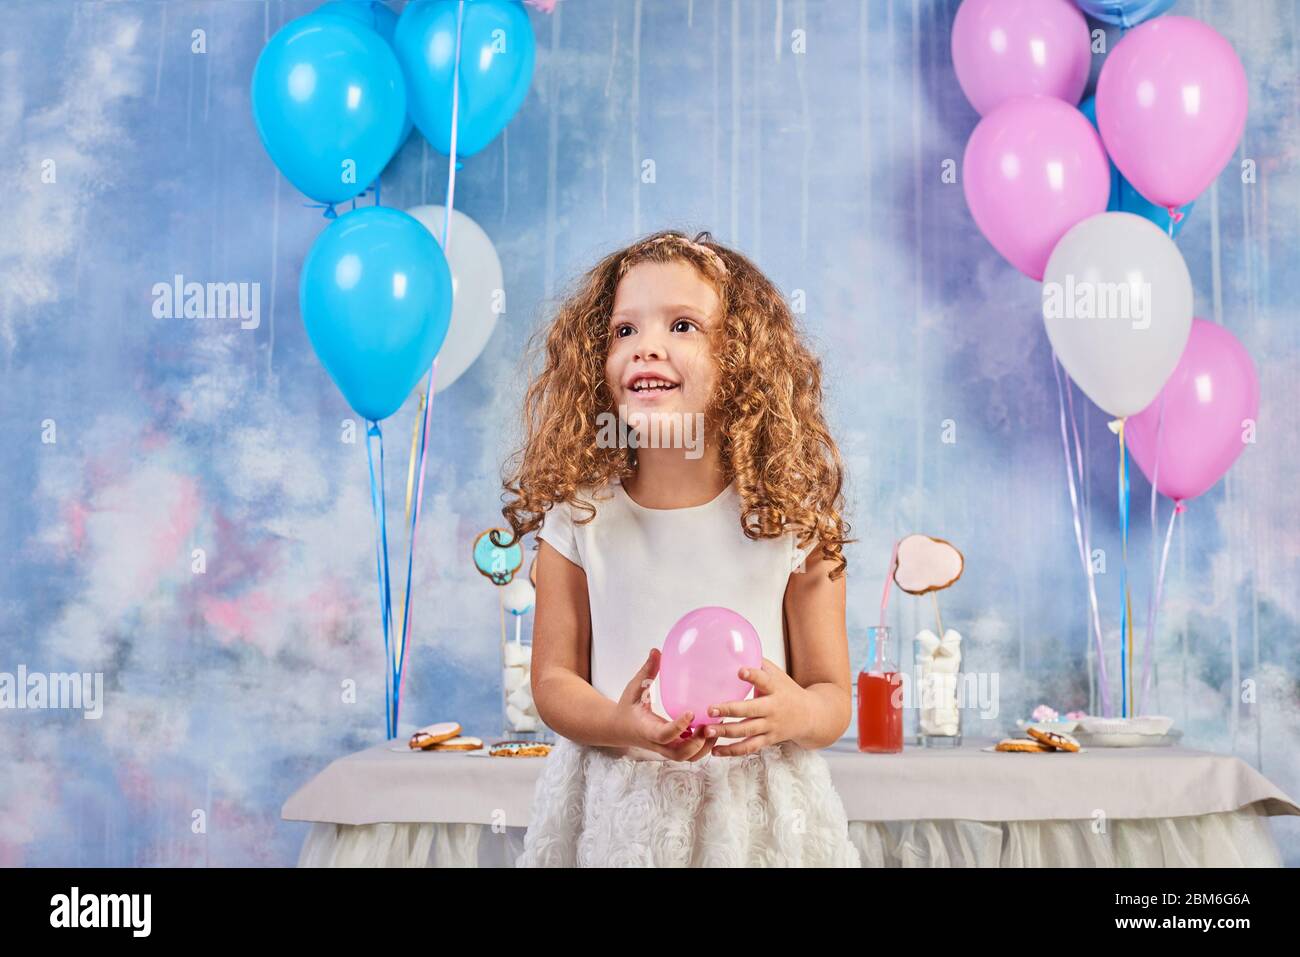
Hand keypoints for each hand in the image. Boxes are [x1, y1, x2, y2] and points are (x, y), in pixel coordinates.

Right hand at [611, 648, 714, 762]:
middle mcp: (657, 743)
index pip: (665, 734)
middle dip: (697, 743)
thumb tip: (656, 651)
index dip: (679, 727)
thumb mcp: (634, 688)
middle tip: (710, 724)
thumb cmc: (627, 707)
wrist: (619, 728)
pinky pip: (689, 753)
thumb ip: (647, 671)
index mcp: (647, 729)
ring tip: (716, 727)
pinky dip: (702, 747)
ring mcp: (665, 748)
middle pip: (680, 754)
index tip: (692, 713)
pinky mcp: (671, 748)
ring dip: (703, 747)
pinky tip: (711, 729)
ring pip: (687, 757)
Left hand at [704, 658, 811, 756]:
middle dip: (729, 710)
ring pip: (746, 731)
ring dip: (725, 732)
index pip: (764, 680)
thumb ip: (758, 663)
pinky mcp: (768, 740)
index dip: (752, 675)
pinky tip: (715, 751)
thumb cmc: (787, 691)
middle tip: (710, 709)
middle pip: (750, 711)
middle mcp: (772, 709)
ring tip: (706, 731)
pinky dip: (731, 751)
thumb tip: (735, 646)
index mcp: (775, 689)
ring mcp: (770, 726)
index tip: (740, 671)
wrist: (810, 716)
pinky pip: (748, 748)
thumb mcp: (777, 674)